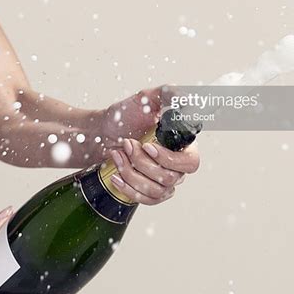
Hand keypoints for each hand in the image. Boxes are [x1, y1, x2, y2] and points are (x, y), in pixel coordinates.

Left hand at [101, 86, 199, 204]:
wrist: (102, 132)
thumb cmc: (126, 115)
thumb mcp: (146, 98)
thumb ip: (169, 93)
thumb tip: (186, 99)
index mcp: (182, 145)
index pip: (191, 163)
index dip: (169, 159)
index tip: (148, 146)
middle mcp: (177, 165)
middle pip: (169, 178)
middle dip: (142, 162)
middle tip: (127, 144)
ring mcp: (164, 180)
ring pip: (155, 190)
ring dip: (131, 172)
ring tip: (118, 154)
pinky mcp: (149, 191)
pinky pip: (146, 200)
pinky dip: (128, 188)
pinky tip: (117, 176)